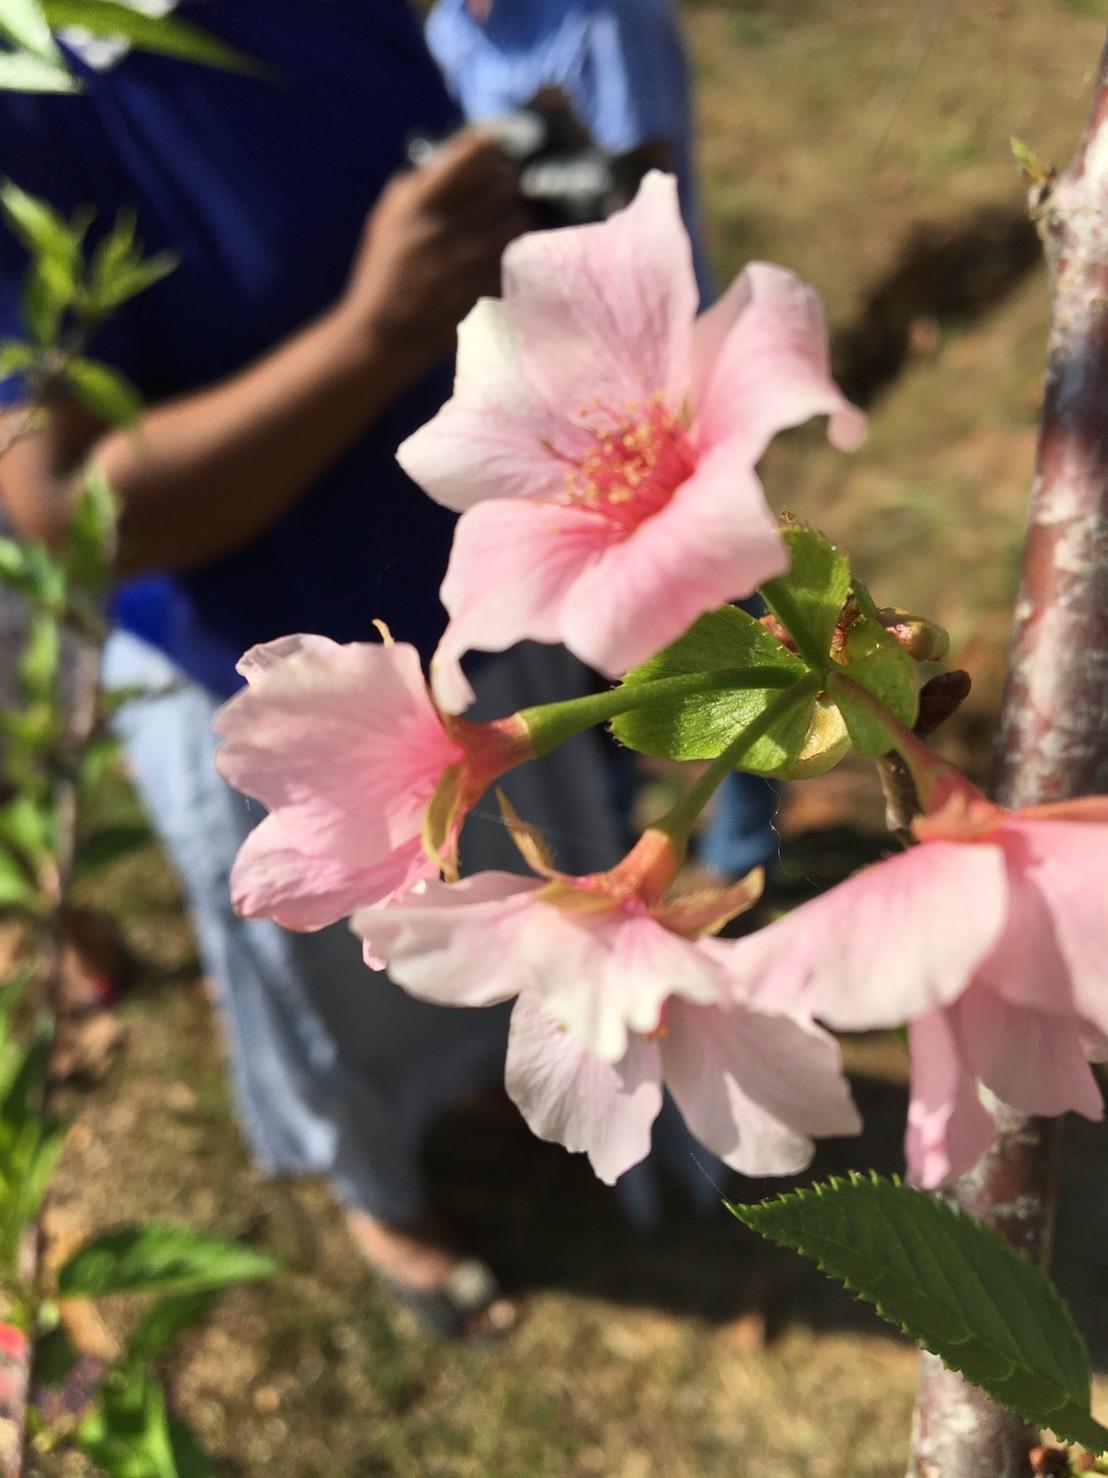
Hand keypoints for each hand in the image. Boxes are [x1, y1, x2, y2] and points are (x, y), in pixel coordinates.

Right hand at [340, 128, 531, 372]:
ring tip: (514, 212)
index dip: (492, 143)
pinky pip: (517, 253)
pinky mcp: (486, 287)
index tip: (500, 141)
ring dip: (521, 210)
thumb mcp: (389, 217)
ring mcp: (469, 258)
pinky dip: (519, 244)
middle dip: (511, 176)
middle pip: (503, 181)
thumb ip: (421, 184)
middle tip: (511, 179)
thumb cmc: (384, 271)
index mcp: (417, 202)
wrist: (383, 334)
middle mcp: (445, 226)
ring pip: (519, 216)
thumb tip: (461, 154)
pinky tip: (511, 243)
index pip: (469, 155)